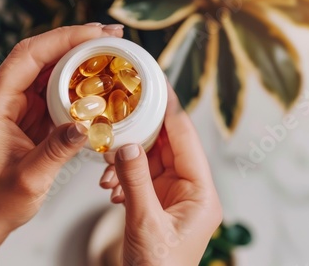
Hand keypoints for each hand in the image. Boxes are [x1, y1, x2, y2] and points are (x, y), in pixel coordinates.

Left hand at [0, 24, 123, 255]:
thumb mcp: (29, 179)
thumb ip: (57, 150)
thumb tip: (86, 125)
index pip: (27, 57)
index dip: (62, 40)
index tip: (95, 34)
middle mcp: (1, 99)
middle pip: (38, 56)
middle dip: (74, 42)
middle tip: (110, 36)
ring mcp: (14, 107)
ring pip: (46, 71)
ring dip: (75, 60)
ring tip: (107, 53)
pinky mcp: (26, 117)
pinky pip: (51, 91)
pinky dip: (73, 84)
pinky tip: (94, 82)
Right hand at [100, 85, 221, 265]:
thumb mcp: (145, 223)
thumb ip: (135, 181)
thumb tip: (126, 146)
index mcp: (201, 194)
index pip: (186, 141)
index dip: (171, 111)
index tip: (158, 86)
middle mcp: (190, 191)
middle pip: (168, 146)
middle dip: (141, 134)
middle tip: (123, 114)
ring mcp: (173, 196)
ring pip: (151, 160)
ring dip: (127, 159)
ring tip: (108, 165)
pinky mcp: (157, 202)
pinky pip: (140, 176)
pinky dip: (123, 175)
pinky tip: (110, 184)